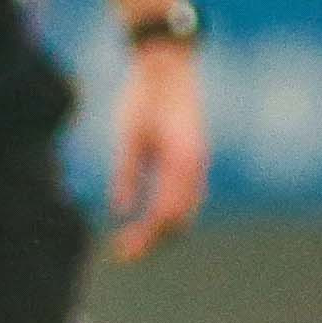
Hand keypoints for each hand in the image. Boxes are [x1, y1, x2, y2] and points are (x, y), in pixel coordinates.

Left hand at [108, 39, 208, 258]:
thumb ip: (128, 174)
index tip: (122, 251)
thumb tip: (122, 211)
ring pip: (187, 209)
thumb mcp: (129, 136)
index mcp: (182, 161)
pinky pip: (188, 196)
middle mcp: (197, 165)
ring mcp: (199, 161)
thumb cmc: (144, 98)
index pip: (167, 214)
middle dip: (154, 239)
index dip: (146, 237)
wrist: (168, 69)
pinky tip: (149, 220)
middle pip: (180, 218)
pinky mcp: (194, 157)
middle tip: (124, 253)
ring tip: (134, 241)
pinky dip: (171, 213)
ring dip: (163, 229)